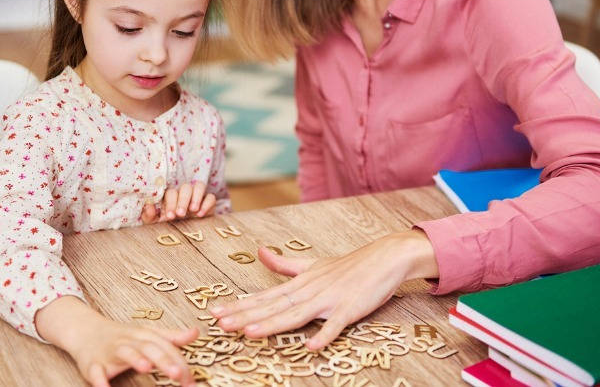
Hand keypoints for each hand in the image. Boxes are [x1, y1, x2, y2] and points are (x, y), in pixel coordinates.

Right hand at [35, 296, 197, 386]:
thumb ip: (171, 337)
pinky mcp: (93, 363)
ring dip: (135, 359)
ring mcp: (110, 351)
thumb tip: (195, 333)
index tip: (192, 380)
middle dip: (164, 360)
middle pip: (149, 347)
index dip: (180, 362)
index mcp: (144, 335)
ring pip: (124, 352)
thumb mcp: (147, 333)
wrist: (86, 331)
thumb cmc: (123, 336)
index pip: (166, 347)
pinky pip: (96, 371)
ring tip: (147, 368)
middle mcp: (130, 341)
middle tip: (178, 375)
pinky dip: (100, 379)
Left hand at [141, 181, 215, 222]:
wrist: (186, 237)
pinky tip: (201, 215)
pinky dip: (207, 204)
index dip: (171, 203)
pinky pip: (210, 197)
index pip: (171, 193)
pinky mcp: (208, 203)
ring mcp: (197, 197)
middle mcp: (184, 194)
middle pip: (185, 188)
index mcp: (171, 197)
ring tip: (193, 211)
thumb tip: (149, 205)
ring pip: (199, 186)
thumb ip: (149, 215)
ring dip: (196, 197)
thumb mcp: (155, 224)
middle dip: (183, 200)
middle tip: (181, 215)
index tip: (170, 216)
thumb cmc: (168, 227)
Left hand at [209, 230, 438, 350]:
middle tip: (221, 324)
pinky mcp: (349, 308)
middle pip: (273, 306)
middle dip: (246, 316)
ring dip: (273, 324)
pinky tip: (310, 346)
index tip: (215, 312)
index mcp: (299, 284)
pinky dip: (323, 335)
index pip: (264, 296)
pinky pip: (335, 325)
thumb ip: (284, 264)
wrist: (383, 258)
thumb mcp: (312, 264)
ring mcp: (328, 300)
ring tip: (250, 333)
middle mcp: (309, 291)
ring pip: (296, 314)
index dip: (240, 305)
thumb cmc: (348, 266)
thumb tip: (259, 252)